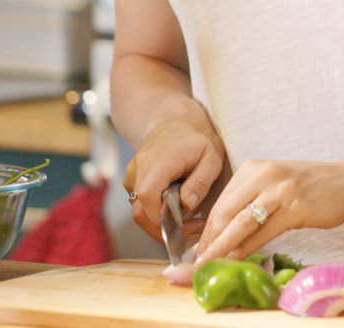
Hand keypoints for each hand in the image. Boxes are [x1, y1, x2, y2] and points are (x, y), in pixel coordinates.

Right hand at [123, 100, 226, 241]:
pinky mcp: (133, 178)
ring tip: (187, 217)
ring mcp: (132, 174)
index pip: (148, 199)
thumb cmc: (197, 136)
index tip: (187, 228)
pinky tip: (176, 206)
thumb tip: (187, 207)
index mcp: (158, 163)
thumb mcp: (211, 157)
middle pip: (140, 211)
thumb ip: (200, 183)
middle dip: (163, 228)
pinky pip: (140, 202)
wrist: (174, 116)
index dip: (163, 221)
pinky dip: (155, 211)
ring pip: (139, 209)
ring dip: (160, 221)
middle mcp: (139, 169)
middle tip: (191, 228)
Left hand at [191, 158, 343, 265]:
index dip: (204, 231)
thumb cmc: (308, 186)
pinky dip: (245, 251)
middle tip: (193, 267)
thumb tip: (220, 231)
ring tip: (205, 268)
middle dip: (206, 243)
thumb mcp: (274, 184)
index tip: (194, 252)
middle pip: (224, 213)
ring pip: (240, 224)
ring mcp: (280, 191)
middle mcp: (264, 174)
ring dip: (220, 250)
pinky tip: (235, 262)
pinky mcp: (295, 208)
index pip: (220, 202)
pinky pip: (262, 234)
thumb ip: (249, 200)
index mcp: (253, 167)